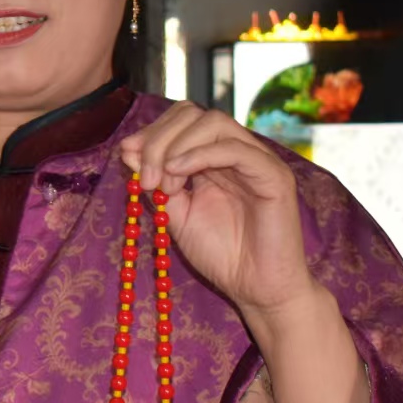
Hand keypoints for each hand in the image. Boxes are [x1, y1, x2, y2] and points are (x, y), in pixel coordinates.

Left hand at [119, 101, 318, 325]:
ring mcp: (258, 161)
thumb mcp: (175, 215)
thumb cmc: (221, 254)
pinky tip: (176, 175)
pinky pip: (235, 149)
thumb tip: (128, 149)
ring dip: (176, 147)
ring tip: (163, 183)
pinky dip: (199, 155)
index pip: (182, 119)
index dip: (152, 131)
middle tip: (145, 177)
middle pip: (194, 114)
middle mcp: (237, 152)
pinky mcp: (274, 176)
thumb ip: (155, 183)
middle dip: (159, 139)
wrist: (256, 288)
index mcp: (214, 158)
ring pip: (214, 123)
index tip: (127, 155)